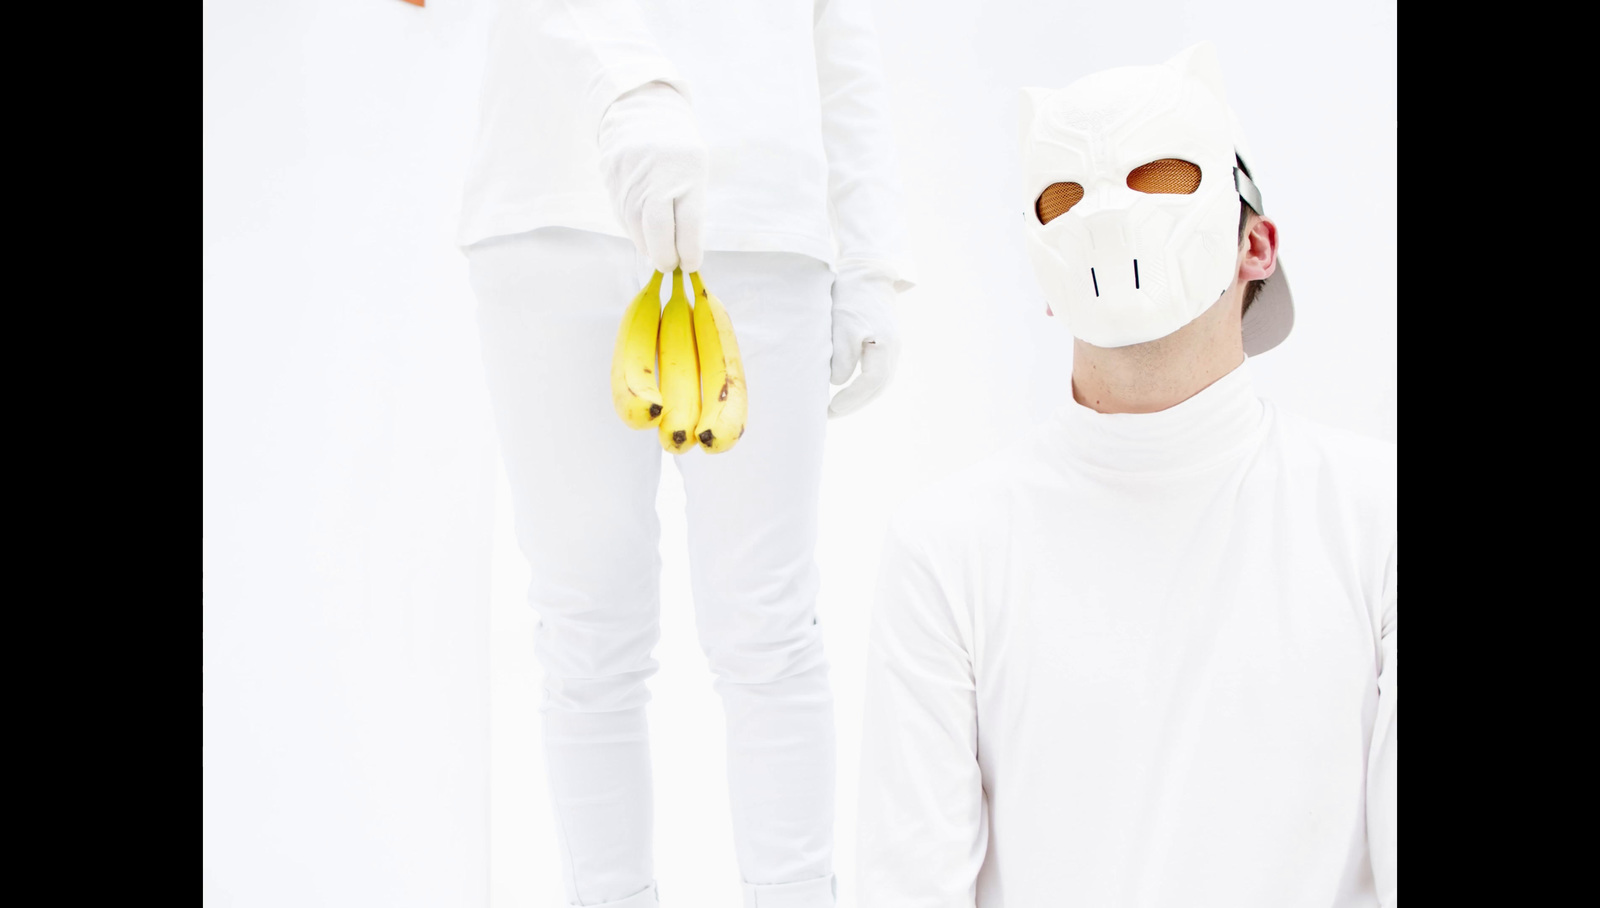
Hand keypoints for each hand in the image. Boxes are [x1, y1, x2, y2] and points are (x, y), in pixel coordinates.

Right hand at [597, 81, 707, 272]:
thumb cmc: (677, 151)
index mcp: (688, 171)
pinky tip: (643, 228)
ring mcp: (631, 179)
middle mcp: (657, 176)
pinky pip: (623, 218)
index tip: (690, 264)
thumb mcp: (695, 171)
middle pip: (658, 232)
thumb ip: (691, 208)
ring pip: (637, 229)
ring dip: (648, 246)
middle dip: (665, 257)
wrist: (641, 115)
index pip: (689, 225)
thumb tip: (684, 251)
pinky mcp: (612, 182)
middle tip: (670, 263)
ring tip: (658, 248)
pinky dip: (635, 231)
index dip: (690, 253)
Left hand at [828, 269, 900, 417]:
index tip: (832, 407)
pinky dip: (863, 386)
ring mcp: (891, 347)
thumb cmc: (851, 295)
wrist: (866, 271)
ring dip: (859, 397)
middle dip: (855, 403)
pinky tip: (846, 390)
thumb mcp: (842, 323)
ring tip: (836, 407)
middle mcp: (893, 348)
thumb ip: (841, 355)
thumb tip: (838, 382)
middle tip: (830, 414)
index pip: (872, 381)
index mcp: (885, 344)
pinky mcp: (884, 344)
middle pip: (878, 387)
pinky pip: (877, 373)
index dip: (852, 398)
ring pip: (879, 382)